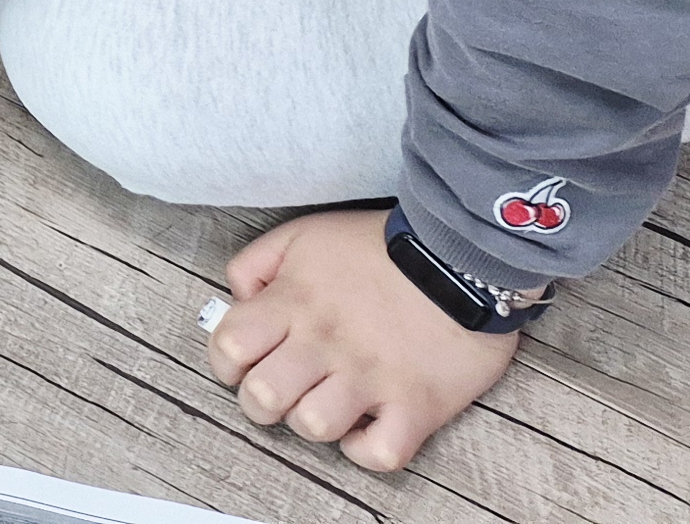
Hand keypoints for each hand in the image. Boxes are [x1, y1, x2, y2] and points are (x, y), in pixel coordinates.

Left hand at [205, 212, 521, 474]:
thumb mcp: (304, 235)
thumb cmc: (378, 247)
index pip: (230, 346)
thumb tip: (237, 300)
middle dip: (260, 401)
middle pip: (263, 397)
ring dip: (313, 423)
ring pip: (314, 427)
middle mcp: (326, 343)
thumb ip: (257, 263)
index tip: (243, 363)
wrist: (462, 256)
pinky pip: (380, 454)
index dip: (226, 362)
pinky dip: (367, 451)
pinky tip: (367, 426)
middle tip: (281, 390)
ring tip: (328, 403)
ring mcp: (372, 378)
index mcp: (294, 302)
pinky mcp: (417, 405)